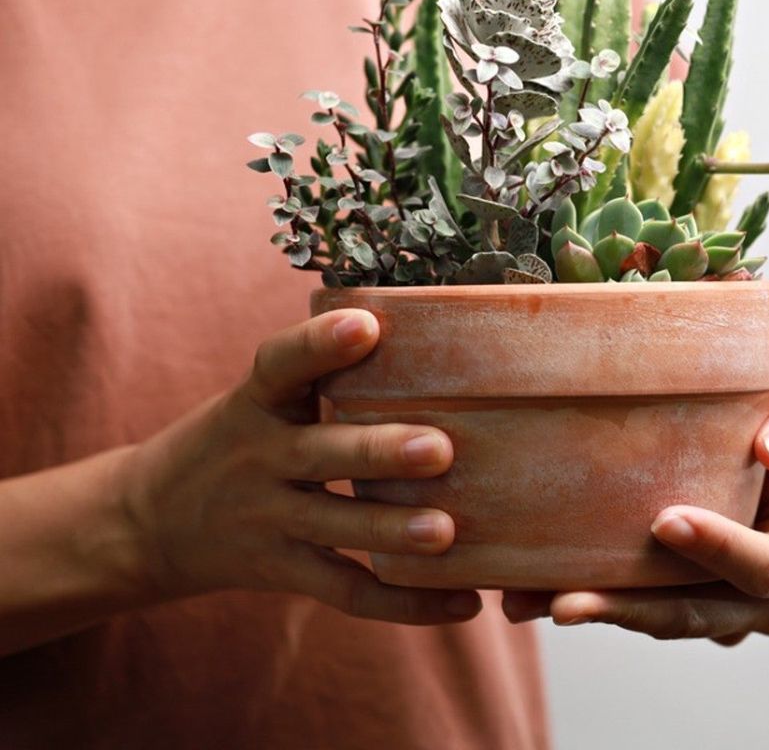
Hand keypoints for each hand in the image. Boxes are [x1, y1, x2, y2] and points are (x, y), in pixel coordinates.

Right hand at [121, 310, 481, 624]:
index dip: (319, 345)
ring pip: (335, 527)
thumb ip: (317, 373)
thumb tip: (422, 329)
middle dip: (378, 453)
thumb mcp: (256, 399)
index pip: (281, 365)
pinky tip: (463, 603)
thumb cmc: (236, 441)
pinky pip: (346, 591)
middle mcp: (260, 458)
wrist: (144, 523)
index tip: (364, 325)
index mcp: (257, 402)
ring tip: (445, 533)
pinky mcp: (282, 570)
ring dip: (392, 532)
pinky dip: (405, 603)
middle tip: (438, 448)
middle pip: (320, 455)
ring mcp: (269, 519)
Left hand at [501, 374, 768, 643]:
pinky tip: (525, 592)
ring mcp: (713, 610)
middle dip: (631, 610)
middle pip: (697, 616)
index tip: (665, 521)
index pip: (767, 570)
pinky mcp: (671, 601)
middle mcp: (760, 602)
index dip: (719, 552)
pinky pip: (630, 606)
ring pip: (655, 621)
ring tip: (527, 601)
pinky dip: (585, 597)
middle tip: (567, 602)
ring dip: (595, 612)